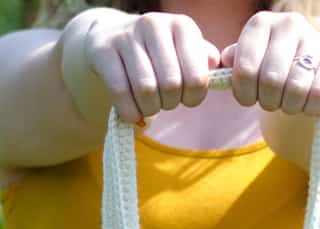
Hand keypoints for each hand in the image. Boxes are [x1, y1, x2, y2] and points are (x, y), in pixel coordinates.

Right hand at [84, 11, 220, 124]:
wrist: (112, 41)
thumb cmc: (158, 57)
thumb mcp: (184, 55)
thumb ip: (204, 61)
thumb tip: (218, 63)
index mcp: (182, 27)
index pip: (197, 78)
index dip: (194, 99)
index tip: (186, 98)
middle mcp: (154, 24)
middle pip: (171, 86)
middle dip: (170, 104)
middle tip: (164, 102)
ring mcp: (126, 35)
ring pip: (146, 90)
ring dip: (150, 109)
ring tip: (149, 105)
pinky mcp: (102, 50)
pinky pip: (120, 92)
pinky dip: (129, 113)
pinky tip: (132, 113)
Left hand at [221, 11, 319, 126]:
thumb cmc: (280, 73)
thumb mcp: (254, 66)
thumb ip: (235, 63)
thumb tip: (223, 61)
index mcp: (261, 24)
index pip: (243, 70)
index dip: (244, 95)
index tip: (249, 98)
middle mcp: (289, 24)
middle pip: (269, 81)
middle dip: (268, 102)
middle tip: (273, 101)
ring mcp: (316, 39)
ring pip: (294, 89)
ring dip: (290, 107)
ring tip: (291, 103)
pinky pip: (318, 95)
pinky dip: (311, 110)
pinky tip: (310, 105)